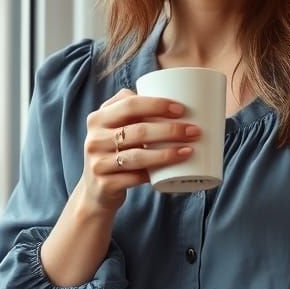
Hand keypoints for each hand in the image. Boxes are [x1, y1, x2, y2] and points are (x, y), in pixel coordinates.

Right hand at [78, 88, 201, 213]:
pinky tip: (172, 172)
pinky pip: (136, 178)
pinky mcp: (106, 184)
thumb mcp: (114, 128)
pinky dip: (156, 174)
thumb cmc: (115, 152)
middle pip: (138, 130)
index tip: (182, 109)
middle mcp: (94, 139)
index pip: (130, 104)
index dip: (157, 105)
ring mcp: (98, 163)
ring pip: (138, 156)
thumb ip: (133, 111)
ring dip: (167, 153)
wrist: (96, 191)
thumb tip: (174, 97)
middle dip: (170, 130)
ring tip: (189, 150)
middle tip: (194, 131)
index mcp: (98, 118)